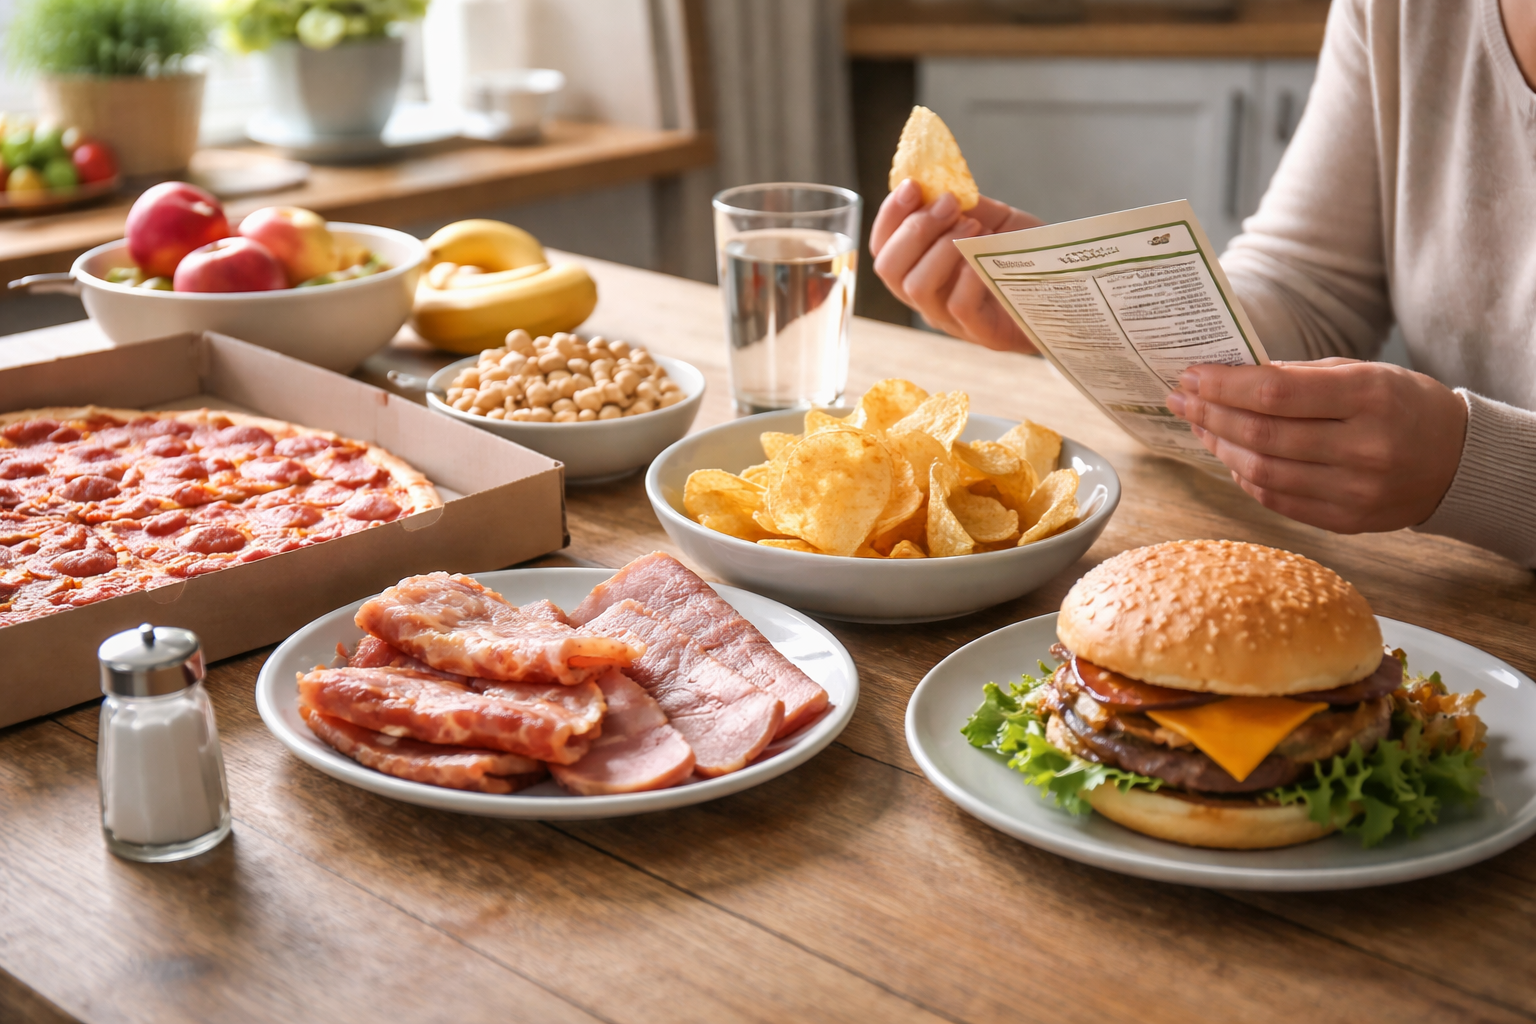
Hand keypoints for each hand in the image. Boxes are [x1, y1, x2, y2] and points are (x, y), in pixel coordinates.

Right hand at [869, 179, 1041, 353]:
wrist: (1068, 288)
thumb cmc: (1024, 257)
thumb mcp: (991, 220)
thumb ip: (963, 204)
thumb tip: (937, 178)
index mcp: (920, 268)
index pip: (882, 247)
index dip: (890, 215)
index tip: (913, 186)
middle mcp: (928, 296)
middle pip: (889, 269)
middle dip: (914, 229)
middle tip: (950, 204)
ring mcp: (951, 320)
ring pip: (917, 287)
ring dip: (940, 248)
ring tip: (973, 226)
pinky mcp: (981, 333)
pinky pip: (958, 306)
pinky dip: (967, 275)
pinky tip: (985, 255)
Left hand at [1165, 359, 1467, 533]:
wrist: (1457, 461)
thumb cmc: (1401, 405)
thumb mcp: (1362, 372)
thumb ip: (1296, 375)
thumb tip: (1227, 376)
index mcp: (1368, 397)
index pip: (1273, 392)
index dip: (1222, 385)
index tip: (1190, 376)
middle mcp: (1363, 447)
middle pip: (1260, 434)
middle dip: (1210, 415)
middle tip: (1181, 400)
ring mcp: (1355, 490)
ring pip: (1261, 471)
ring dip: (1220, 448)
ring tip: (1201, 426)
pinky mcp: (1347, 522)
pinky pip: (1277, 500)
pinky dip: (1246, 478)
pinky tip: (1231, 457)